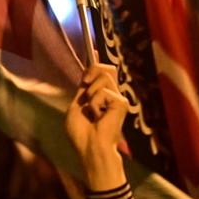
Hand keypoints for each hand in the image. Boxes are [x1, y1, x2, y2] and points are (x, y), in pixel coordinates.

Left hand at [66, 63, 128, 189]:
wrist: (90, 147)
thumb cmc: (81, 134)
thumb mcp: (76, 106)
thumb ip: (83, 89)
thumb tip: (87, 70)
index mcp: (99, 96)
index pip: (100, 74)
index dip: (96, 63)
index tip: (93, 50)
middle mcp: (111, 95)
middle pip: (105, 68)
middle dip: (92, 70)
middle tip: (84, 84)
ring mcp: (118, 99)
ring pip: (104, 77)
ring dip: (91, 93)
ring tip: (92, 111)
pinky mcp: (122, 103)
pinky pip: (102, 92)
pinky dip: (95, 104)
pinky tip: (98, 117)